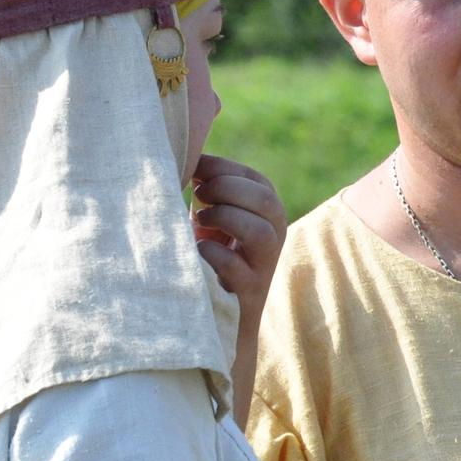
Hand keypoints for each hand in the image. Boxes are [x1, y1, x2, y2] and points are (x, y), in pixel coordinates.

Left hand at [192, 155, 287, 325]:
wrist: (217, 312)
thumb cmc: (208, 254)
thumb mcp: (211, 215)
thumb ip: (208, 187)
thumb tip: (186, 148)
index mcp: (266, 214)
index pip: (256, 180)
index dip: (224, 168)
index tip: (195, 170)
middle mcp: (274, 238)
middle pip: (266, 201)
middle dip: (227, 190)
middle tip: (198, 196)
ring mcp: (264, 267)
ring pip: (263, 234)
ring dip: (227, 219)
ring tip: (199, 221)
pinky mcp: (249, 294)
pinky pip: (240, 271)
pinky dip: (216, 255)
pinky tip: (198, 249)